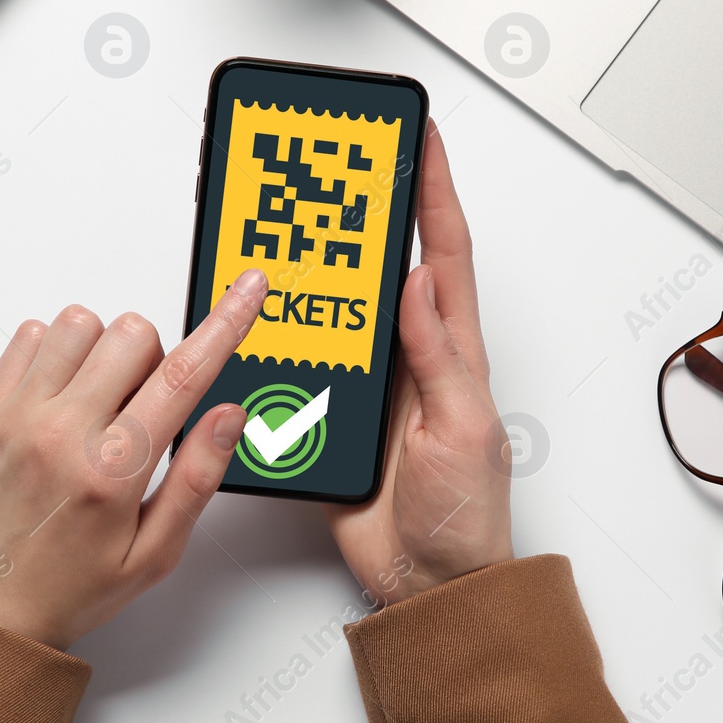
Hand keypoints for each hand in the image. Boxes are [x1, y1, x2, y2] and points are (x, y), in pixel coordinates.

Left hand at [0, 268, 267, 650]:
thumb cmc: (75, 585)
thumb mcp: (156, 552)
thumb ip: (197, 478)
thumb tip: (229, 413)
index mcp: (112, 473)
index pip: (182, 377)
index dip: (226, 324)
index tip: (249, 288)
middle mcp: (62, 434)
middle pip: (133, 333)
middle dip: (155, 360)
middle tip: (143, 412)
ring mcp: (19, 416)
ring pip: (82, 322)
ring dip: (105, 350)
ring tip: (101, 402)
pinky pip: (31, 334)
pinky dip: (58, 350)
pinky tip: (65, 396)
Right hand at [325, 121, 513, 605]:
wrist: (428, 585)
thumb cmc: (466, 516)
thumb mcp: (465, 432)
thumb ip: (440, 359)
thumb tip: (417, 284)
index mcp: (455, 350)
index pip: (444, 253)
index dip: (434, 191)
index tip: (421, 137)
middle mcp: (410, 355)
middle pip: (381, 264)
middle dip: (362, 209)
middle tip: (335, 161)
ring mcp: (369, 383)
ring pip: (332, 308)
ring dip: (311, 269)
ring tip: (286, 221)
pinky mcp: (332, 415)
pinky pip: (299, 362)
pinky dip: (278, 335)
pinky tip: (257, 313)